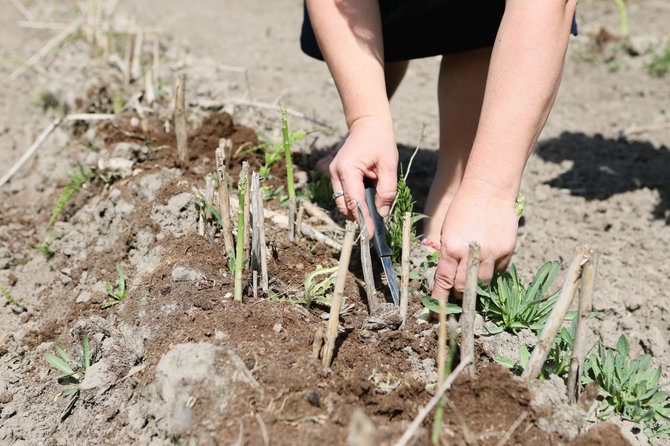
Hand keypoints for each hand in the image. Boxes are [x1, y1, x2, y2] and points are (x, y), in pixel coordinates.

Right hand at [329, 116, 397, 236]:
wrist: (367, 123)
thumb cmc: (380, 140)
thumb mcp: (389, 164)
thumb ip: (387, 190)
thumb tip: (382, 212)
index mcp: (347, 169)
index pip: (354, 202)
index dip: (363, 220)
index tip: (370, 235)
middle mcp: (335, 173)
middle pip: (343, 205)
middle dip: (358, 218)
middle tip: (374, 228)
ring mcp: (333, 173)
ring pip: (341, 202)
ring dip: (356, 210)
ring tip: (373, 213)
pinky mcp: (336, 174)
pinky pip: (342, 194)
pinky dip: (353, 202)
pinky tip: (367, 201)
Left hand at [431, 179, 518, 300]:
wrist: (488, 190)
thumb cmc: (462, 209)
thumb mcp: (447, 231)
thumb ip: (447, 256)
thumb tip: (447, 279)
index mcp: (451, 248)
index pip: (444, 281)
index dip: (440, 298)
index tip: (437, 310)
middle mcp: (471, 253)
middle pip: (464, 288)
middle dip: (458, 296)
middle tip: (455, 298)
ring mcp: (491, 253)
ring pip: (483, 283)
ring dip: (475, 287)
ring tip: (471, 284)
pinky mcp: (506, 250)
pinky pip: (498, 270)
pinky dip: (490, 272)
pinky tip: (486, 266)